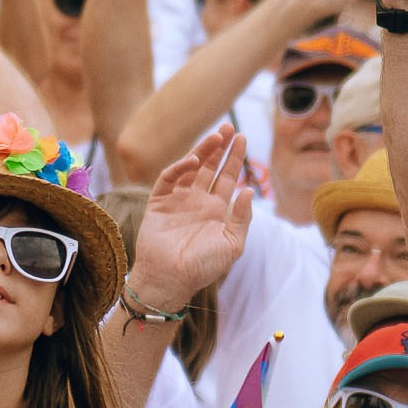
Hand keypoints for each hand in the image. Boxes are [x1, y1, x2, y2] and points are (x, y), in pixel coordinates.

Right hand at [128, 127, 253, 305]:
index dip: (234, 158)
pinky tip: (194, 161)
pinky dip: (180, 167)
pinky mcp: (159, 202)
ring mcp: (177, 200)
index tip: (242, 138)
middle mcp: (197, 201)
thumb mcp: (232, 244)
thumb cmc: (203, 267)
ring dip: (203, 150)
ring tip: (216, 136)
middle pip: (210, 167)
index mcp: (215, 210)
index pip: (227, 177)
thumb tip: (248, 191)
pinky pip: (169, 179)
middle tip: (229, 127)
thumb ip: (241, 218)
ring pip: (191, 167)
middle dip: (220, 147)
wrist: (171, 279)